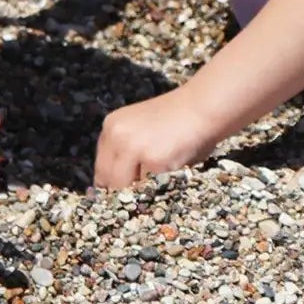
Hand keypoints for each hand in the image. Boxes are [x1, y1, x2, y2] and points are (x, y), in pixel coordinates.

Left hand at [93, 87, 221, 188]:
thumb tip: (116, 187)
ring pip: (126, 187)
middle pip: (108, 179)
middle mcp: (117, 135)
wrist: (201, 107)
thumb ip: (126, 151)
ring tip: (159, 178)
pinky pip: (150, 187)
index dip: (112, 182)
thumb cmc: (177, 120)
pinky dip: (159, 187)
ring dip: (140, 191)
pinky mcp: (154, 161)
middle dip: (123, 191)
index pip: (101, 166)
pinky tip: (171, 172)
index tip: (123, 192)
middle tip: (139, 196)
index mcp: (112, 125)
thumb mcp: (140, 129)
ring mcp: (134, 148)